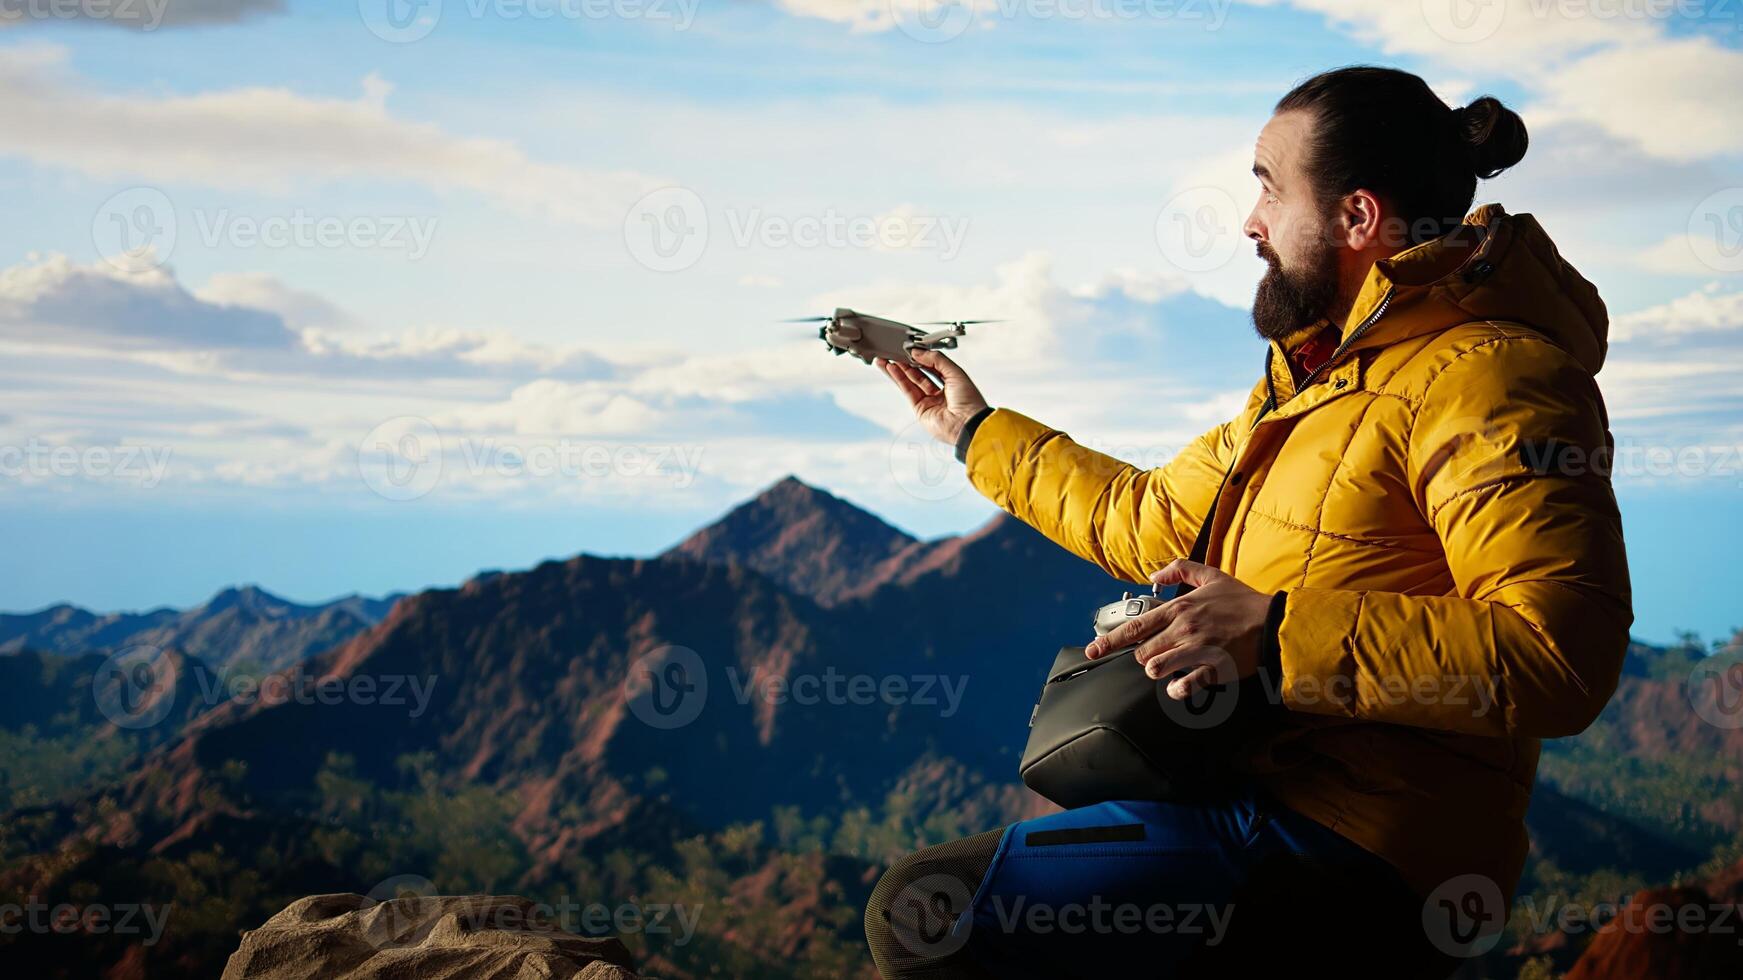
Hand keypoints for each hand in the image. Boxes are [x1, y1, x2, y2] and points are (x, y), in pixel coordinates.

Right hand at [876, 348, 988, 446]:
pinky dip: (899, 379)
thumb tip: (918, 353)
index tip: (911, 348)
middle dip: (906, 362)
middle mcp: (940, 392)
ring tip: (887, 358)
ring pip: (911, 381)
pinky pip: (908, 390)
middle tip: (895, 351)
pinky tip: (892, 369)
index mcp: (952, 382)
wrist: (967, 423)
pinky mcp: (920, 409)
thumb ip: (936, 359)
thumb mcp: (955, 372)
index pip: (933, 366)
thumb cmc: (969, 401)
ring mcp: (929, 401)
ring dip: (898, 369)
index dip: (921, 357)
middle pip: (919, 373)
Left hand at [1081, 559, 1270, 700]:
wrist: (1273, 624)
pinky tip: (1180, 686)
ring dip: (1159, 671)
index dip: (1109, 640)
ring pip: (1157, 668)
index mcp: (1179, 608)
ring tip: (1171, 667)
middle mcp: (1183, 629)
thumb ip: (1180, 569)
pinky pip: (1184, 685)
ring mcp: (1197, 650)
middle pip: (1143, 652)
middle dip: (1145, 657)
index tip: (1093, 649)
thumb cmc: (1243, 602)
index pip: (1135, 625)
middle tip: (1158, 654)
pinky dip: (1177, 689)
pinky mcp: (1212, 669)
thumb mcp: (1212, 575)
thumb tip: (1154, 574)